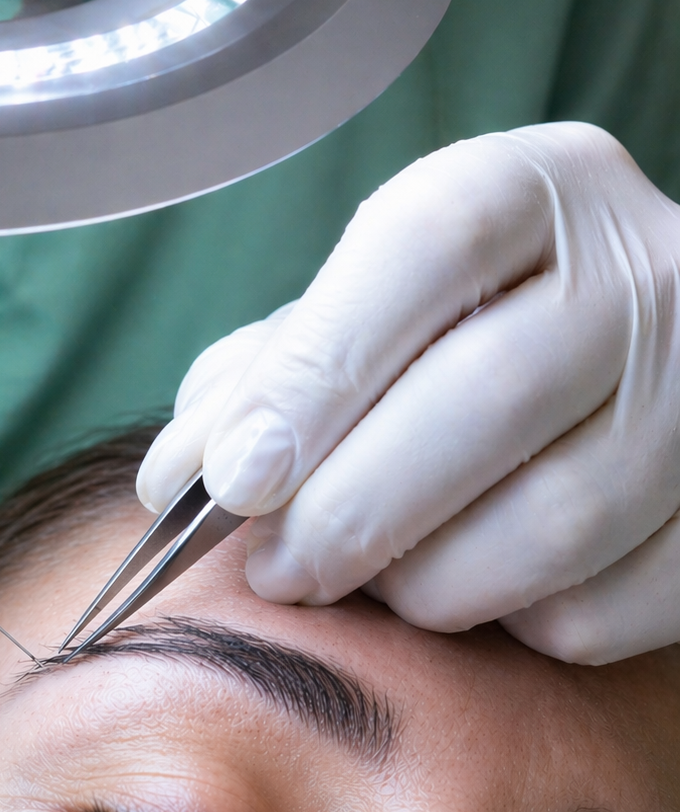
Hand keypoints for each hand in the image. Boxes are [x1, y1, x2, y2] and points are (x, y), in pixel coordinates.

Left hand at [138, 123, 679, 664]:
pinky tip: (470, 588)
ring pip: (554, 523)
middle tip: (275, 568)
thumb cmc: (449, 340)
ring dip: (422, 582)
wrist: (624, 366)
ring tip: (362, 581)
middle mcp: (650, 271)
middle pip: (488, 394)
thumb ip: (268, 372)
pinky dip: (511, 623)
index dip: (312, 375)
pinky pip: (604, 608)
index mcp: (539, 189)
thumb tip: (179, 479)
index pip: (425, 250)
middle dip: (348, 509)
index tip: (229, 480)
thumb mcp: (362, 312)